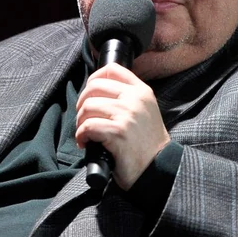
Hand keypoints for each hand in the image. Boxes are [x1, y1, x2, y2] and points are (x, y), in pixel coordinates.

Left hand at [76, 62, 169, 189]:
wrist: (157, 167)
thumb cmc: (146, 142)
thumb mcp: (144, 111)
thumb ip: (127, 97)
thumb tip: (96, 90)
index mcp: (141, 91)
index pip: (112, 69)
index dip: (93, 78)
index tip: (89, 94)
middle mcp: (135, 99)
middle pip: (94, 87)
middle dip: (82, 103)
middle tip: (84, 118)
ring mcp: (127, 115)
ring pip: (88, 107)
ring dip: (80, 122)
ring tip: (85, 133)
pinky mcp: (117, 132)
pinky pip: (88, 126)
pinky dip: (81, 135)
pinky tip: (85, 142)